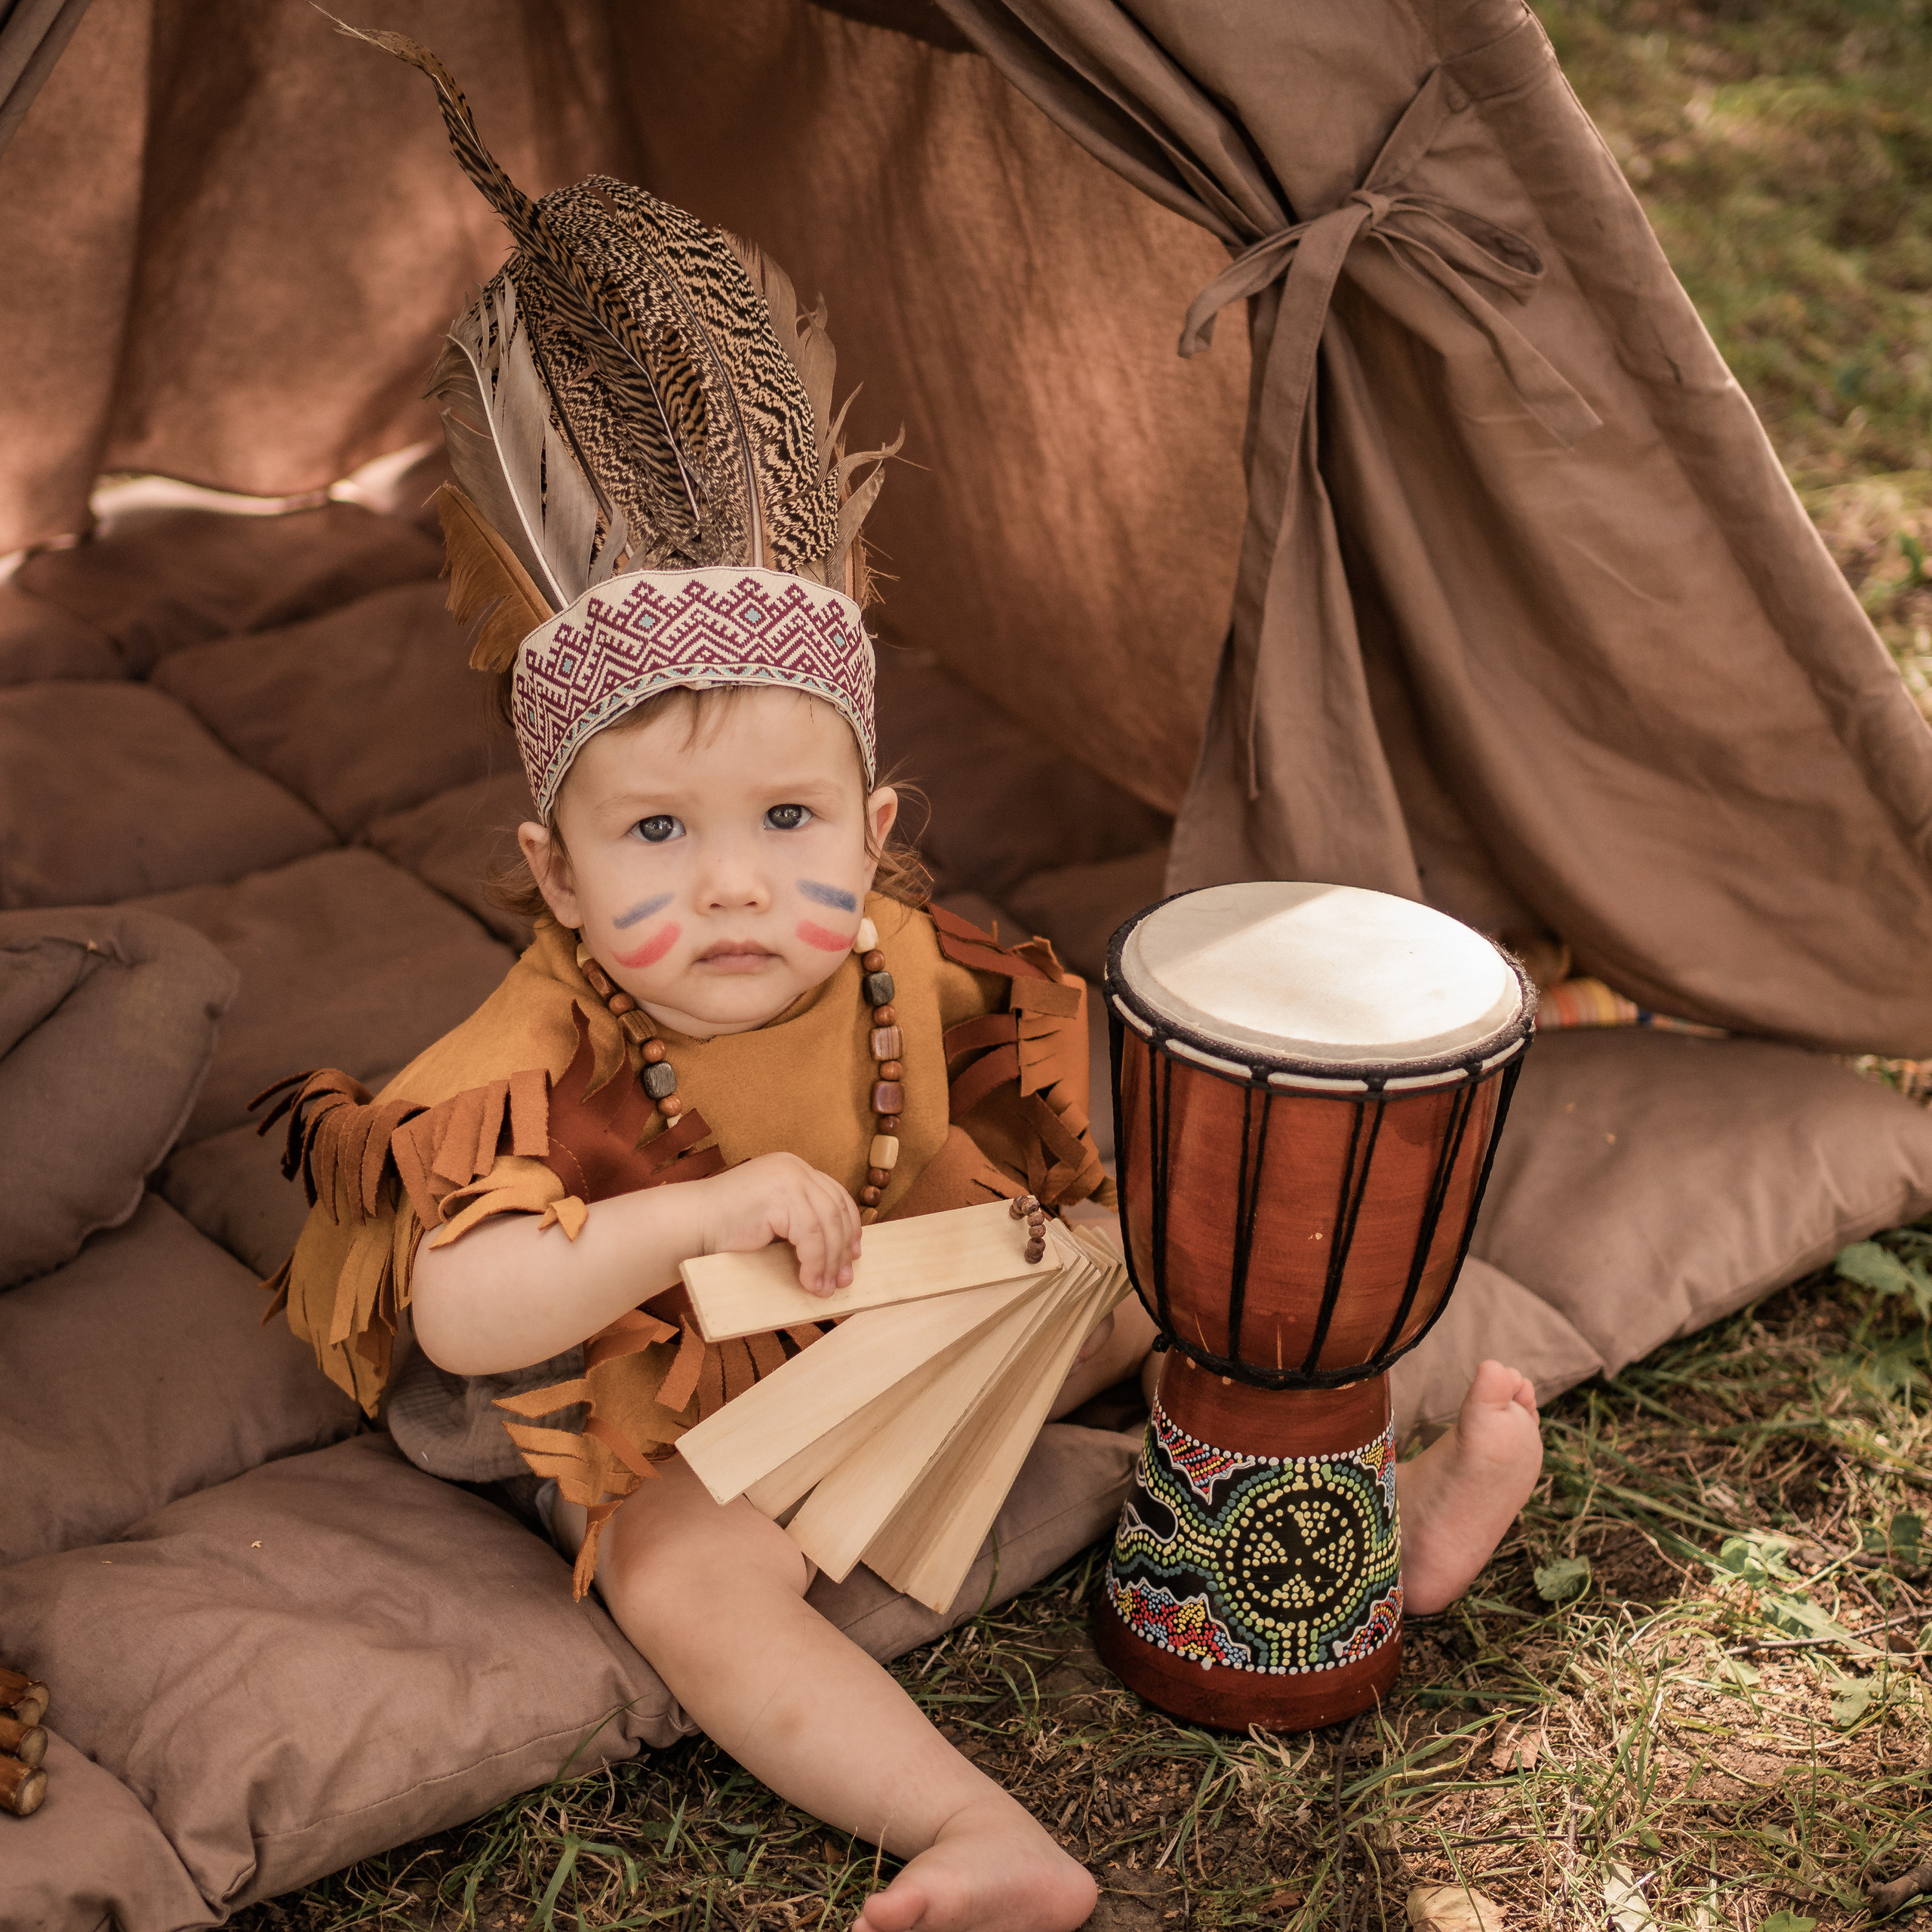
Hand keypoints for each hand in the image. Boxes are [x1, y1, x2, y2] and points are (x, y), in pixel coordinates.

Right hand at [694, 1152, 862, 1294]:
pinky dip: (814, 1263)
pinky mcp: (779, 1198)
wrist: (690, 1225)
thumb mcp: (772, 1219)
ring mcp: (787, 1179)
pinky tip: (809, 1283)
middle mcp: (793, 1167)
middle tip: (843, 1280)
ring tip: (823, 1289)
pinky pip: (810, 1236)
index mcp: (792, 1169)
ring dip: (829, 1262)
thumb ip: (799, 1223)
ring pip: (827, 1226)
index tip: (853, 1255)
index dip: (850, 1226)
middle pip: (836, 1210)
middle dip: (843, 1248)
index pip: (835, 1196)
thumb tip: (838, 1255)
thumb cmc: (725, 1229)